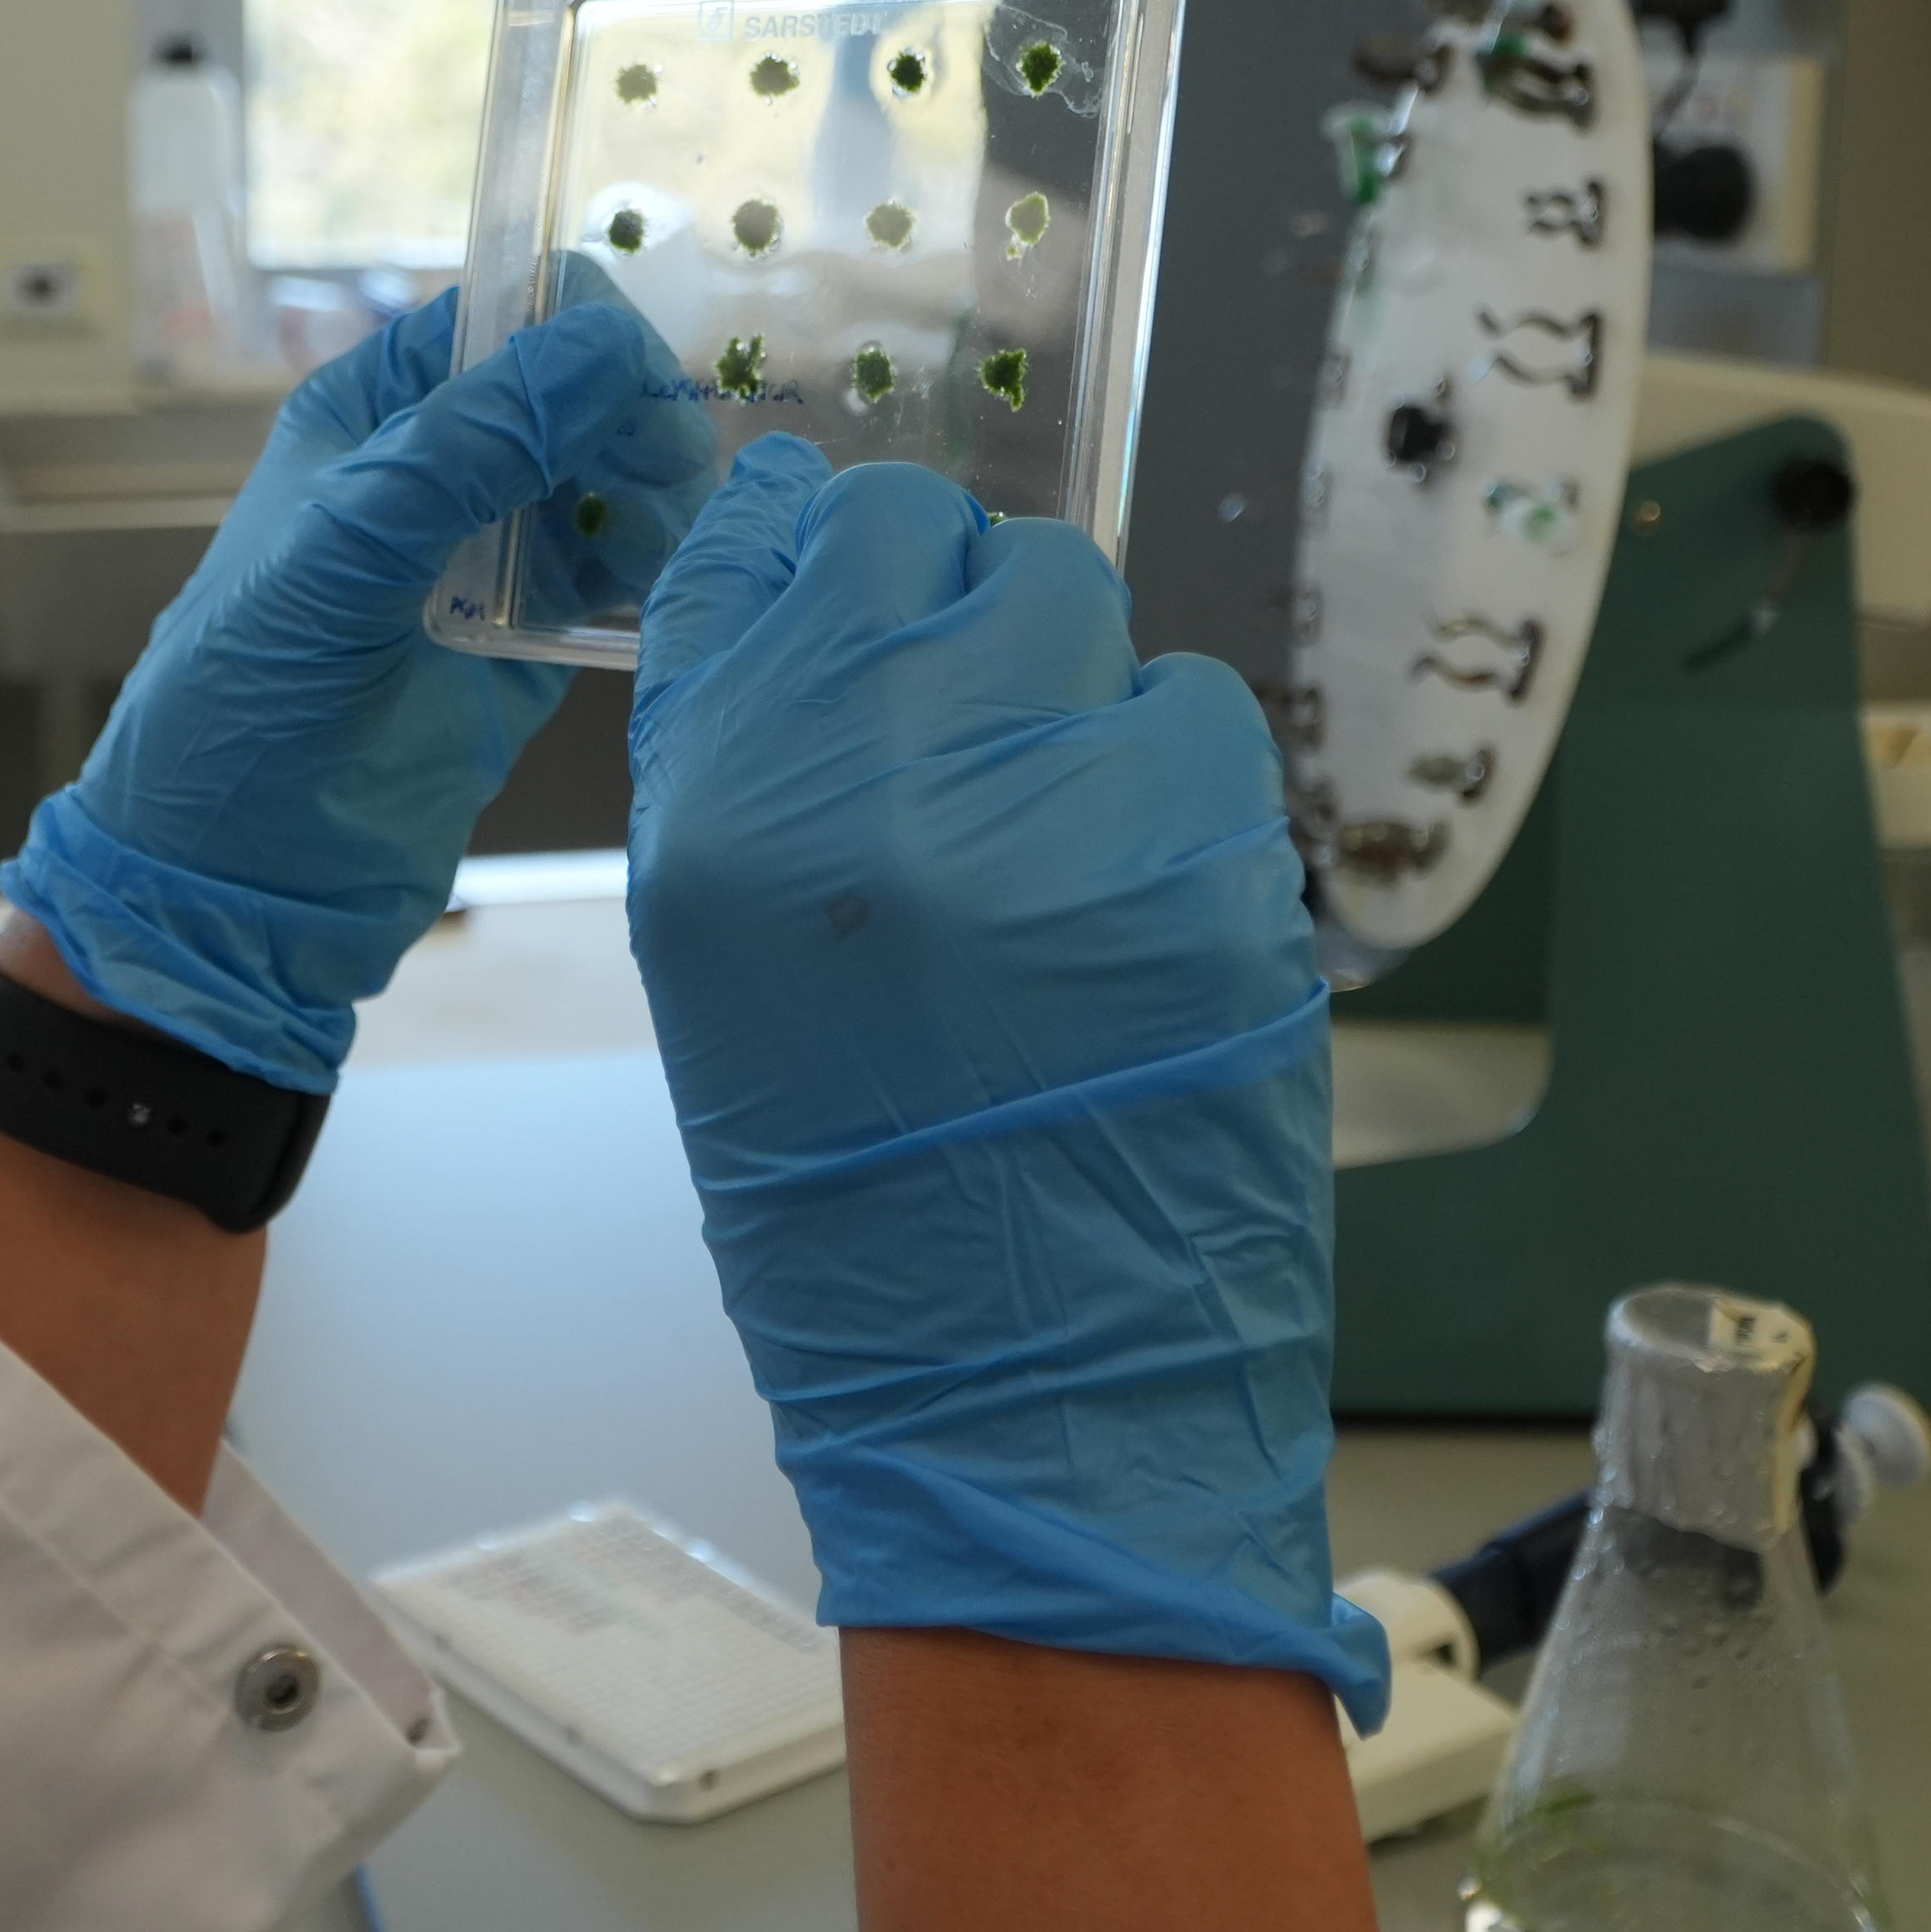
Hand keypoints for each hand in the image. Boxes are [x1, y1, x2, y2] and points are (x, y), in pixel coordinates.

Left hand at [0, 285, 700, 1090]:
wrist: (236, 883)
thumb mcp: (343, 550)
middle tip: (670, 465)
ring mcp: (478, 569)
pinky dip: (648, 577)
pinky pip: (608, 589)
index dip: (569, 326)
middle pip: (564, 403)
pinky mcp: (522, 655)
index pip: (488, 326)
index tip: (639, 368)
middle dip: (627, 417)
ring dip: (650, 496)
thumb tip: (597, 352)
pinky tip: (670, 585)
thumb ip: (466, 448)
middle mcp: (428, 482)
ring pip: (599, 491)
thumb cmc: (245, 700)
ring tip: (673, 532)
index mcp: (365, 425)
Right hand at [626, 438, 1388, 1719]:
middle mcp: (882, 783)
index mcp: (727, 815)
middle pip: (939, 538)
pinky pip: (1198, 713)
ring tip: (1054, 838)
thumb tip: (792, 539)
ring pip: (1082, 607)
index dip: (827, 546)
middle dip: (956, 610)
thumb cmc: (856, 1191)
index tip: (859, 587)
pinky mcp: (1210, 859)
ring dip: (1069, 691)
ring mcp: (1059, 812)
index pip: (780, 535)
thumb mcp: (720, 961)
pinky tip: (1135, 896)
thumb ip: (744, 743)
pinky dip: (1172, 780)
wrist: (1026, 1397)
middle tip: (972, 733)